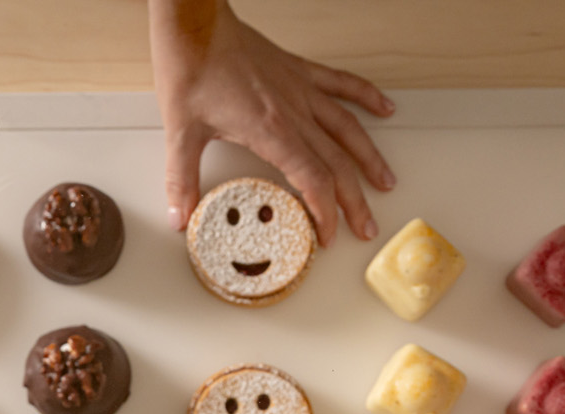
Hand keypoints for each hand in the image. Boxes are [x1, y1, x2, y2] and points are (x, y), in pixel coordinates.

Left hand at [150, 0, 395, 245]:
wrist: (195, 27)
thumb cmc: (190, 71)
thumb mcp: (180, 133)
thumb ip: (181, 180)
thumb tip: (179, 216)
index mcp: (270, 131)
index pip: (312, 179)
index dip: (325, 211)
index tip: (327, 235)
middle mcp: (293, 111)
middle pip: (336, 163)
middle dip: (353, 200)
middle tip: (365, 227)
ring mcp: (300, 89)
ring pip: (348, 128)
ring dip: (369, 158)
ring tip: (385, 182)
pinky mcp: (298, 71)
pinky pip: (342, 85)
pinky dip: (366, 97)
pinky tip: (385, 108)